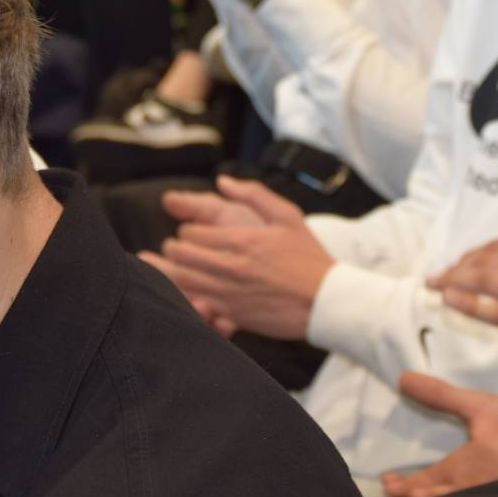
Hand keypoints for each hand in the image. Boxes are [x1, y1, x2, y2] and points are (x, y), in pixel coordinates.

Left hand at [138, 175, 331, 340]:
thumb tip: (223, 181)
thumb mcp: (287, 216)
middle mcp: (231, 267)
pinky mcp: (233, 315)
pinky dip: (185, 296)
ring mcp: (230, 293)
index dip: (187, 232)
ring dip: (170, 272)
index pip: (193, 233)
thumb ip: (254, 194)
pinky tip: (184, 292)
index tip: (191, 234)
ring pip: (183, 281)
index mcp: (242, 241)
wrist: (327, 302)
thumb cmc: (308, 258)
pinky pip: (196, 305)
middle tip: (175, 249)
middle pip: (182, 256)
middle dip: (173, 250)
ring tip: (172, 267)